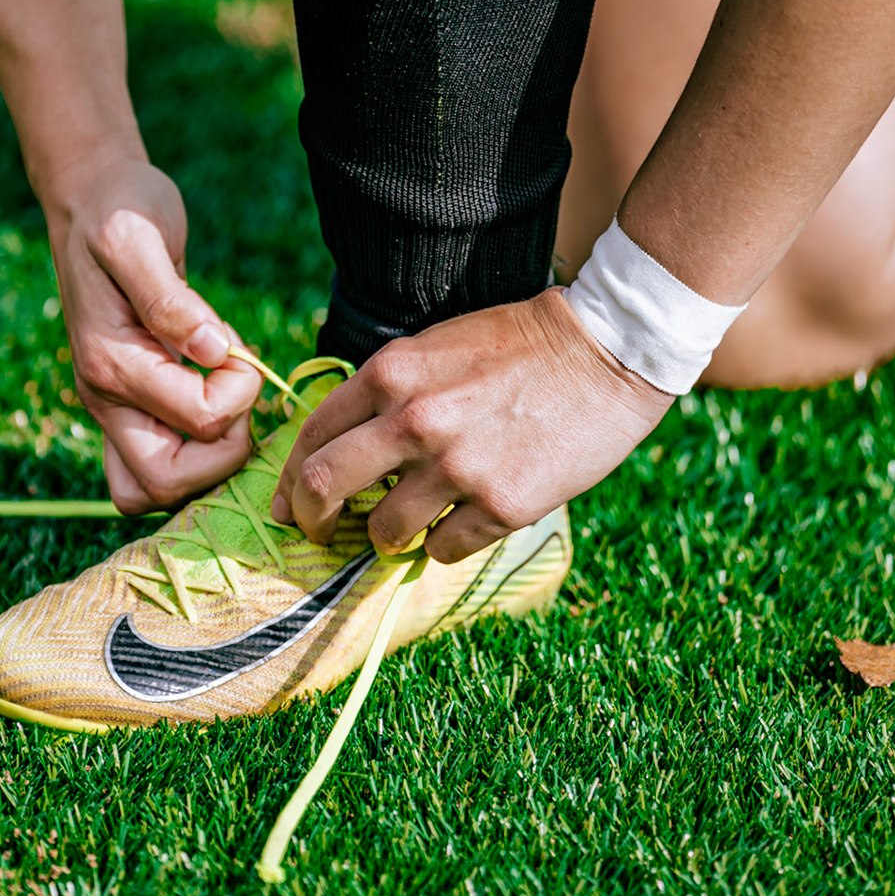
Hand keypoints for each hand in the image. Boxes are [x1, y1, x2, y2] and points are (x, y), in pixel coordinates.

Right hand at [46, 157, 261, 512]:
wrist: (92, 199)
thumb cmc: (122, 210)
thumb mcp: (140, 237)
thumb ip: (171, 299)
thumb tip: (211, 351)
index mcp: (111, 362)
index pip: (202, 420)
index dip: (240, 390)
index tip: (235, 343)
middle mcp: (105, 397)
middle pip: (166, 484)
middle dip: (222, 448)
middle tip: (236, 391)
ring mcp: (112, 406)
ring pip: (151, 490)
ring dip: (204, 460)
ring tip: (224, 397)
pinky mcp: (128, 404)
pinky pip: (153, 468)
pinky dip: (192, 453)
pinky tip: (212, 398)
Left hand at [272, 289, 672, 562]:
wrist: (606, 350)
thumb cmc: (519, 346)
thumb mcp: (436, 346)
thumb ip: (388, 390)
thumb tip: (345, 446)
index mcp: (391, 373)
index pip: (311, 434)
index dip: (288, 478)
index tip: (288, 502)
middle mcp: (413, 420)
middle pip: (322, 487)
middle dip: (312, 520)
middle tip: (322, 532)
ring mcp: (456, 466)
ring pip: (383, 532)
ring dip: (387, 537)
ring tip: (409, 526)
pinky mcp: (499, 504)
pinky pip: (442, 550)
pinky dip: (444, 544)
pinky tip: (464, 521)